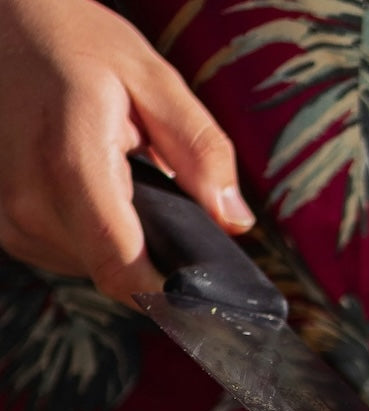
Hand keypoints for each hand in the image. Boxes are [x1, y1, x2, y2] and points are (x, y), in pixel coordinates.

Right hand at [0, 0, 252, 304]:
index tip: (206, 298)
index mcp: (71, 165)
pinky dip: (91, 231)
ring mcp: (9, 218)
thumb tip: (235, 222)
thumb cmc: (74, 42)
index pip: (125, 273)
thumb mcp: (152, 77)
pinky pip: (67, 254)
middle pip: (117, 275)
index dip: (171, 297)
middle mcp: (30, 203)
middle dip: (154, 252)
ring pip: (93, 268)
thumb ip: (200, 151)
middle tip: (161, 195)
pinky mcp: (4, 225)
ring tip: (118, 177)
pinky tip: (90, 184)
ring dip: (121, 239)